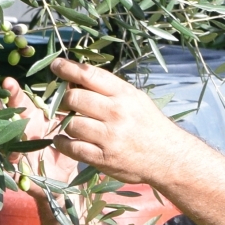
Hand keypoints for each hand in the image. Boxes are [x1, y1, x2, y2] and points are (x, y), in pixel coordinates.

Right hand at [0, 76, 78, 196]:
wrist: (64, 179)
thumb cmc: (64, 147)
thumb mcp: (67, 127)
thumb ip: (67, 107)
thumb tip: (74, 80)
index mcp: (31, 121)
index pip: (20, 104)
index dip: (14, 93)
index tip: (9, 82)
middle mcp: (19, 135)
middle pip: (6, 120)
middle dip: (0, 110)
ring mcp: (15, 153)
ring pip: (2, 142)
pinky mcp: (17, 174)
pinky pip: (9, 170)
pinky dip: (9, 165)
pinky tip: (11, 157)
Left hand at [49, 58, 185, 183]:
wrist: (168, 158)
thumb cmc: (150, 126)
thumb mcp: (136, 100)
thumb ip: (110, 90)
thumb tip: (78, 79)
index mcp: (124, 95)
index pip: (90, 75)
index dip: (68, 68)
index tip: (56, 66)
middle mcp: (116, 113)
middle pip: (74, 98)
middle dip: (65, 100)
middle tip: (65, 104)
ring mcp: (109, 137)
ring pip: (71, 124)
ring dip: (64, 123)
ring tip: (68, 123)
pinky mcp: (103, 158)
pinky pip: (72, 148)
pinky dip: (63, 143)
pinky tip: (64, 140)